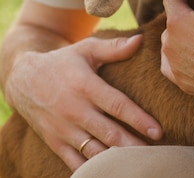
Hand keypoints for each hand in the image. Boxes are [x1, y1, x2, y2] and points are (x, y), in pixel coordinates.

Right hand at [7, 35, 161, 171]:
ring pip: (95, 152)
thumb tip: (140, 40)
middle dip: (133, 145)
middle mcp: (75, 110)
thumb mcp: (86, 50)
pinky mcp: (56, 143)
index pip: (117, 105)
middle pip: (109, 133)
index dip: (139, 119)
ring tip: (137, 163)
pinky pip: (76, 163)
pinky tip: (112, 171)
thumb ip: (114, 48)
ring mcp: (64, 130)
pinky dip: (93, 170)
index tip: (157, 130)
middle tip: (155, 152)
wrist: (24, 80)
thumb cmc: (63, 62)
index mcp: (86, 86)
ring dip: (117, 159)